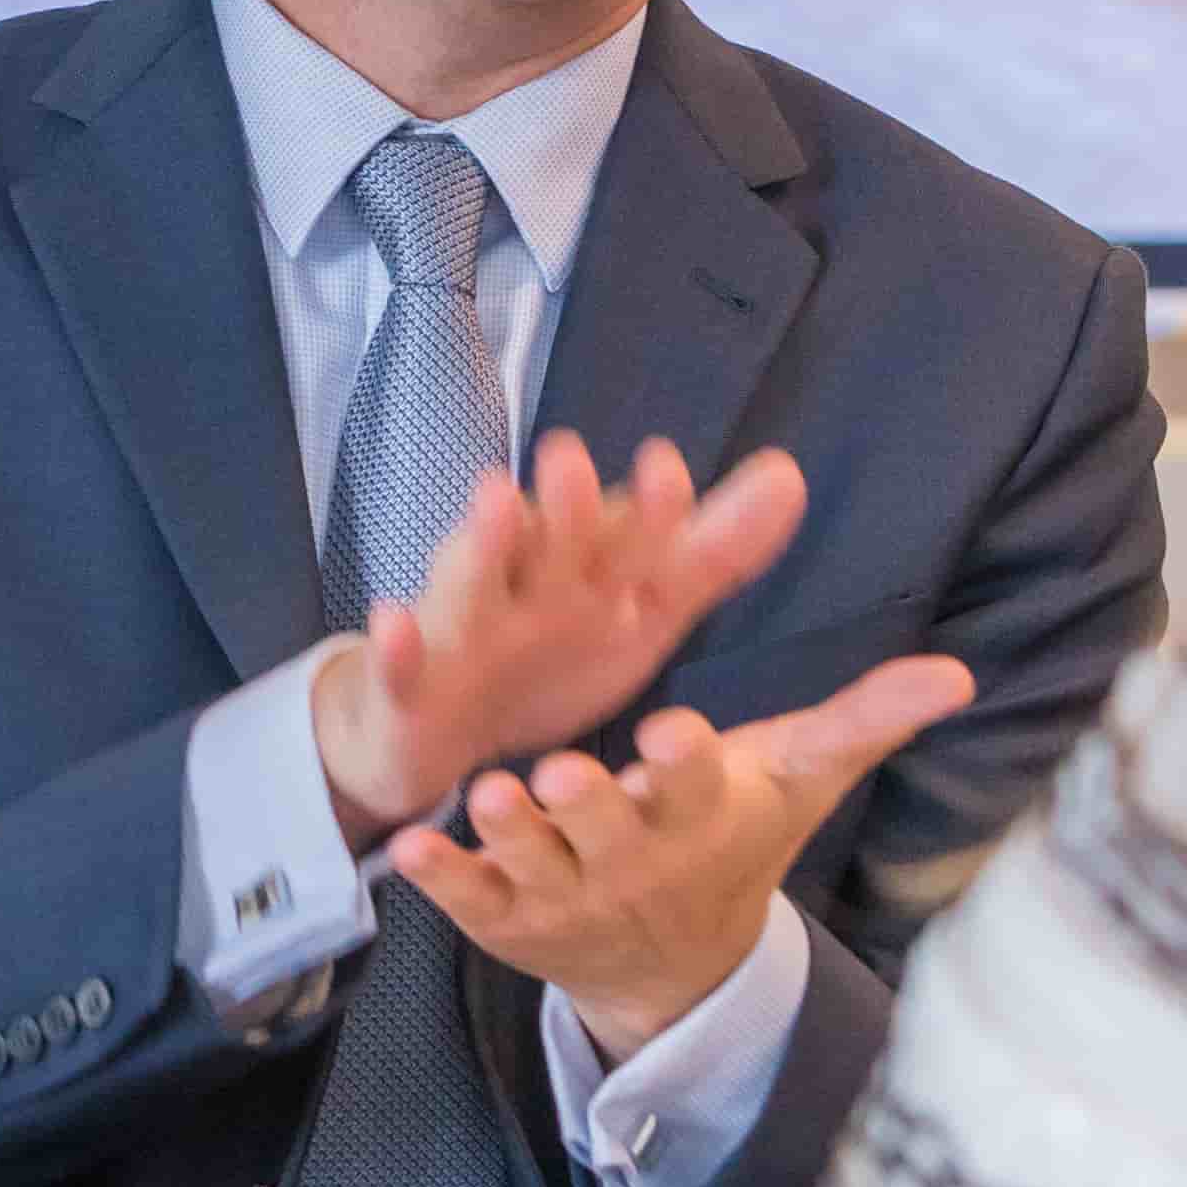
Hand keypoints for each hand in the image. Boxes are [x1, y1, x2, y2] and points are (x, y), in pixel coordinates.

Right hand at [308, 432, 808, 848]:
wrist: (439, 728)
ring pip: (472, 583)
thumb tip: (791, 475)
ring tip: (496, 496)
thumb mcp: (641, 609)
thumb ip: (711, 550)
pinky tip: (395, 621)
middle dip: (565, 503)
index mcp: (587, 566)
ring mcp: (463, 627)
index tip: (670, 470)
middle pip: (549, 539)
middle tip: (577, 458)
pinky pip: (400, 666)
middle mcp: (525, 581)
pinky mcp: (411, 683)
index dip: (648, 507)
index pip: (625, 529)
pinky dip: (396, 646)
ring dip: (482, 542)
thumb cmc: (550, 652)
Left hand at [382, 654, 977, 1058]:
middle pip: (608, 832)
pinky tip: (410, 849)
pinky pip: (470, 901)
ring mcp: (565, 894)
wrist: (675, 968)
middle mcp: (632, 860)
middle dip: (587, 807)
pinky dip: (441, 880)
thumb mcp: (794, 779)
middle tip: (562, 773)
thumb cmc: (732, 840)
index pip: (700, 788)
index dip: (688, 766)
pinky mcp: (507, 917)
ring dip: (510, 836)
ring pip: (533, 863)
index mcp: (700, 815)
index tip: (677, 733)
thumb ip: (863, 719)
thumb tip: (956, 674)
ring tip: (490, 796)